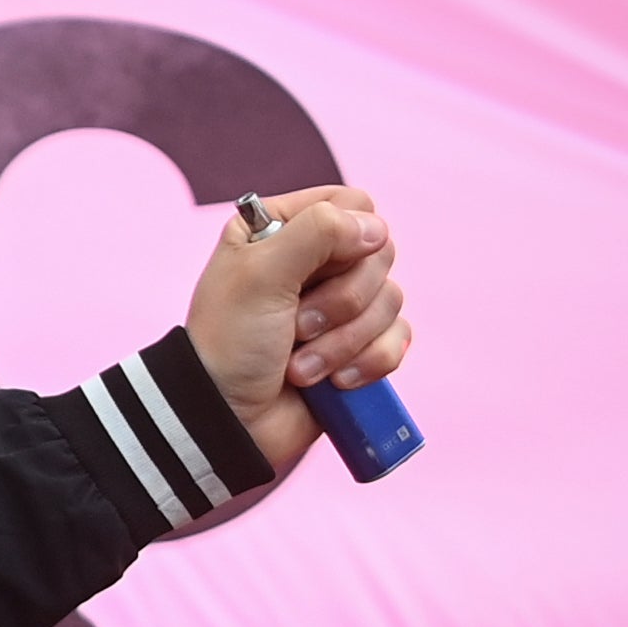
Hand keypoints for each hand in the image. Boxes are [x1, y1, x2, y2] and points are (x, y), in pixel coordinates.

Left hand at [186, 187, 408, 473]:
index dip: (350, 234)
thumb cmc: (230, 344)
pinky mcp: (360, 346)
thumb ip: (317, 232)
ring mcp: (340, 306)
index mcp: (282, 231)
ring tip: (301, 366)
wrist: (229, 421)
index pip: (354, 205)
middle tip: (296, 326)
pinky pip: (399, 339)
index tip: (317, 268)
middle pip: (380, 252)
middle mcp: (315, 263)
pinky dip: (368, 363)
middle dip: (343, 300)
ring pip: (391, 299)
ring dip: (346, 341)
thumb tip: (375, 228)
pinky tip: (333, 384)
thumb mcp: (261, 273)